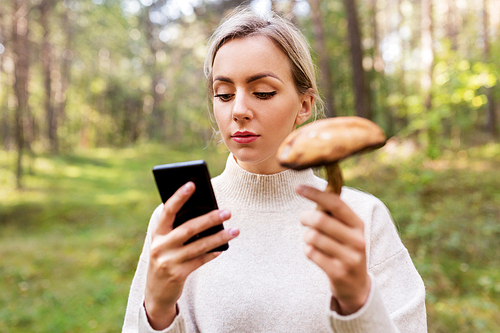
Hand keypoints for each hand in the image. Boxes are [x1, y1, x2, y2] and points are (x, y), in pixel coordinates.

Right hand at [144, 181, 238, 328]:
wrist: (156, 292)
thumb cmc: (166, 257)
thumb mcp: (167, 242)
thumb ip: (179, 229)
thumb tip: (207, 214)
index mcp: (157, 233)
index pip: (168, 211)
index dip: (179, 197)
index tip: (192, 183)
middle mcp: (160, 246)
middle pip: (188, 228)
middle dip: (209, 219)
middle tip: (228, 212)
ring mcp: (168, 261)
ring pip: (198, 246)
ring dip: (219, 237)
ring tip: (235, 230)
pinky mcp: (177, 274)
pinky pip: (199, 261)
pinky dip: (212, 253)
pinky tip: (222, 249)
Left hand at [296, 185, 369, 314]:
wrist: (356, 285)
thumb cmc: (344, 248)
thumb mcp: (346, 230)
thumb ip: (332, 213)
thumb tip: (311, 191)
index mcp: (358, 224)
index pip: (336, 203)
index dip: (315, 194)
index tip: (297, 188)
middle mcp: (357, 240)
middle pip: (320, 220)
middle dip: (305, 217)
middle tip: (302, 219)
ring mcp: (349, 257)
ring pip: (313, 237)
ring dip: (306, 237)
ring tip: (311, 240)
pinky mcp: (338, 272)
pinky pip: (311, 254)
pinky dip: (307, 250)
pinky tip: (313, 253)